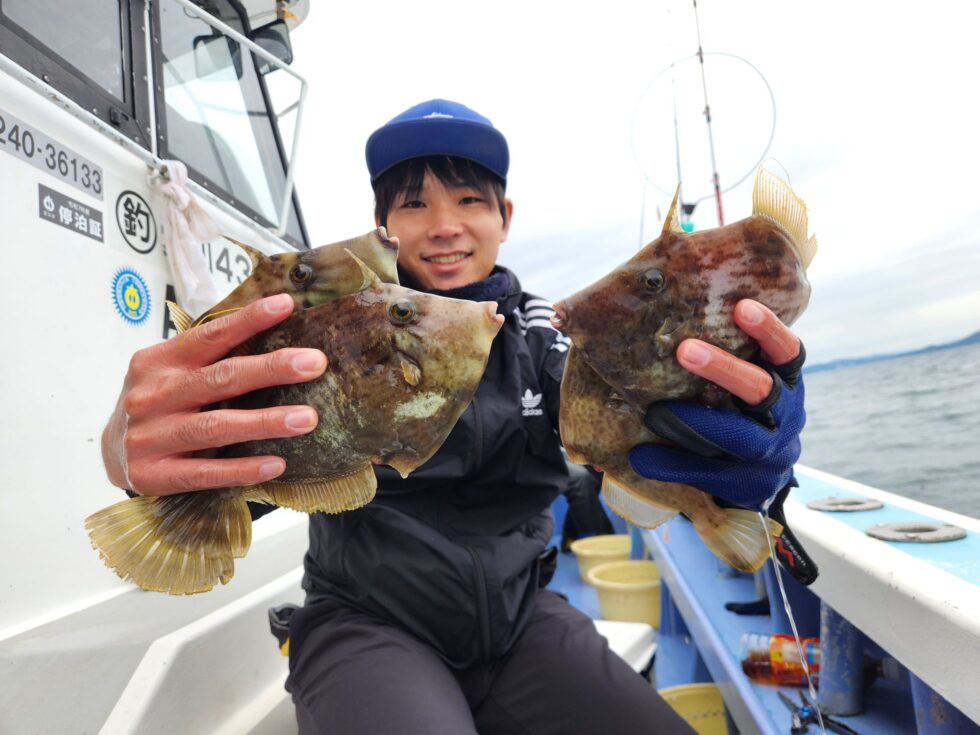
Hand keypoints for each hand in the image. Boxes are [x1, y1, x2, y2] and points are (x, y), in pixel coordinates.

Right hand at [101, 294, 327, 495]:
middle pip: (220, 379)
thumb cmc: (157, 403)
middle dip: (271, 369)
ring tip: (308, 418)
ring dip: (266, 422)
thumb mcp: (171, 371)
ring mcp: (151, 437)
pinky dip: (243, 469)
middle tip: (315, 363)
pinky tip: (276, 464)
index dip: (248, 320)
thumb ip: (209, 359)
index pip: (209, 336)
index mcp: (160, 361)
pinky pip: (206, 473)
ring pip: (217, 427)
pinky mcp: (154, 475)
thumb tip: (275, 337)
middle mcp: (154, 395)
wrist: (109, 452)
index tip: (285, 305)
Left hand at [628, 300, 804, 509]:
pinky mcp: (750, 487)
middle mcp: (787, 416)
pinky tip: (641, 456)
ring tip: (653, 413)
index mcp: (787, 383)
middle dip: (725, 369)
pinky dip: (673, 464)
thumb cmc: (738, 413)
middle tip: (685, 350)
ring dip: (696, 421)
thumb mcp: (742, 385)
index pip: (788, 352)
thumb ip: (723, 358)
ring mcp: (772, 454)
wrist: (755, 479)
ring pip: (741, 437)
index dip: (769, 331)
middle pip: (763, 391)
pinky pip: (711, 474)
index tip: (742, 308)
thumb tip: (661, 320)